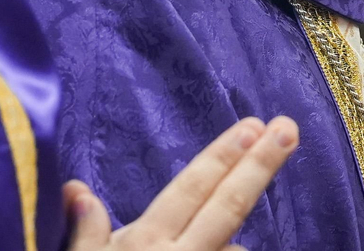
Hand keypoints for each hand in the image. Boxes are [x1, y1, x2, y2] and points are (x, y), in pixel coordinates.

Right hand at [64, 116, 298, 249]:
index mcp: (145, 246)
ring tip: (219, 246)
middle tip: (288, 130)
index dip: (222, 157)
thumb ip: (84, 233)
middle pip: (228, 207)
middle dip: (259, 167)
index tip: (253, 126)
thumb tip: (75, 187)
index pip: (192, 191)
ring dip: (234, 245)